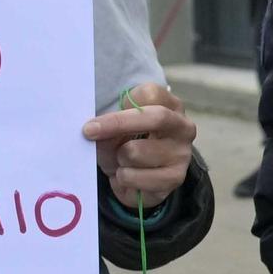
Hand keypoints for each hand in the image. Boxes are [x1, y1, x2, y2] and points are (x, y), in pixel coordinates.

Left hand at [84, 81, 198, 209]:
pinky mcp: (175, 178)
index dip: (122, 105)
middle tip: (89, 132)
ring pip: (136, 151)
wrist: (141, 178)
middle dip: (118, 124)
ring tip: (122, 161)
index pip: (151, 95)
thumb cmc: (128, 142)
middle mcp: (183, 127)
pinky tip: (129, 176)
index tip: (93, 121)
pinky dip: (123, 178)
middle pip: (156, 118)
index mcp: (170, 105)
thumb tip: (94, 132)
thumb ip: (110, 126)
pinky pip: (134, 177)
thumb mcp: (117, 127)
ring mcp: (182, 154)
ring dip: (119, 158)